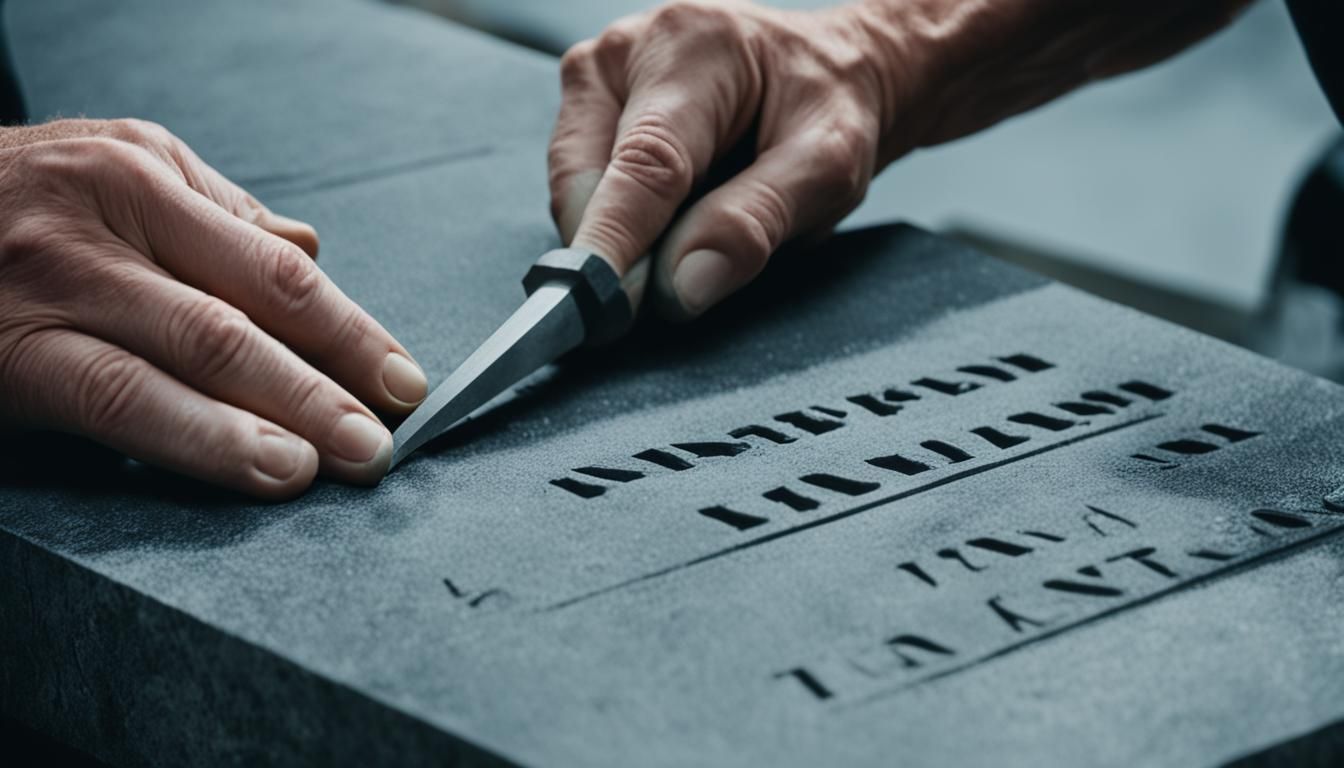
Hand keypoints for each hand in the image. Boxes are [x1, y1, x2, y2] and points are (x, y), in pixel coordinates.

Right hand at [0, 119, 427, 498]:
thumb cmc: (21, 203)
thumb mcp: (120, 175)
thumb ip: (217, 217)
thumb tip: (309, 252)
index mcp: (144, 175)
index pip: (274, 268)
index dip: (350, 332)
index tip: (404, 382)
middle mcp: (101, 222)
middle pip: (244, 314)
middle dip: (328, 385)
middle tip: (385, 442)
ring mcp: (50, 288)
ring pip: (188, 357)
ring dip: (276, 420)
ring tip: (334, 464)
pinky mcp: (8, 355)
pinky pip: (114, 401)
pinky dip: (196, 437)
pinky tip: (252, 467)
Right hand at [549, 0, 888, 319]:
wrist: (832, 69)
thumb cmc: (832, 109)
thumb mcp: (828, 166)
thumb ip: (756, 221)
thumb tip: (680, 286)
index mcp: (693, 48)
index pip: (643, 163)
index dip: (618, 242)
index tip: (605, 308)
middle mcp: (627, 50)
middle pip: (587, 179)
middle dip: (621, 248)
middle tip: (674, 288)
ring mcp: (598, 74)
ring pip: (574, 190)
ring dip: (624, 234)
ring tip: (693, 224)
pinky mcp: (587, 104)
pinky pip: (581, 187)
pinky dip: (621, 220)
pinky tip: (670, 212)